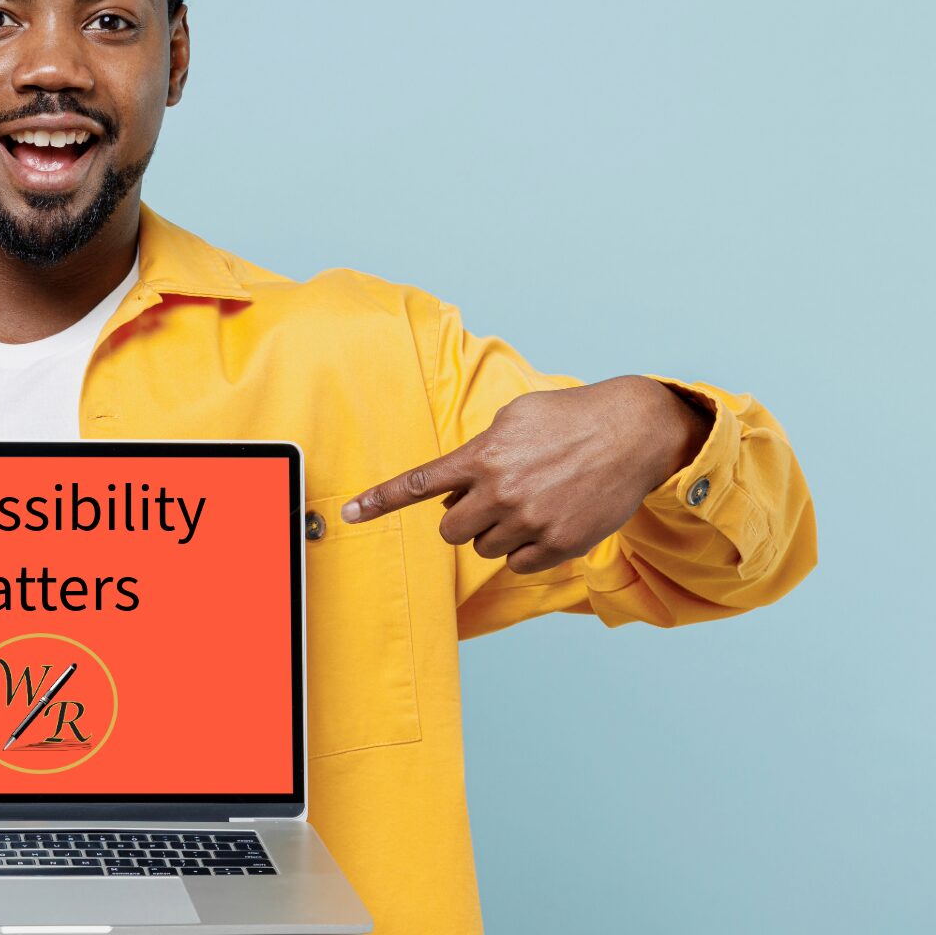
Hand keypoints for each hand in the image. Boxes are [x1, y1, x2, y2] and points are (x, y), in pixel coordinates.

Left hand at [341, 376, 711, 574]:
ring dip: (496, 533)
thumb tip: (455, 485)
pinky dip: (525, 549)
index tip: (349, 514)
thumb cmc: (570, 419)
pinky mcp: (559, 544)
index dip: (380, 500)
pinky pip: (518, 564)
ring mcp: (530, 521)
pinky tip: (546, 522)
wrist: (633, 432)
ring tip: (529, 503)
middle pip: (450, 530)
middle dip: (463, 519)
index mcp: (483, 457)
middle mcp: (501, 491)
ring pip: (484, 549)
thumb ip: (479, 451)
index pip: (420, 484)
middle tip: (490, 500)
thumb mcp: (515, 418)